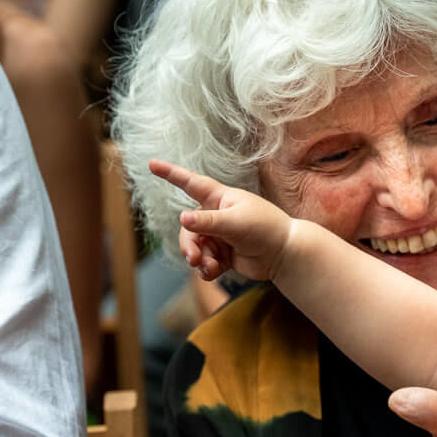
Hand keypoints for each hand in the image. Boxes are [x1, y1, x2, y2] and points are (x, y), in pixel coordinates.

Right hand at [149, 158, 293, 283]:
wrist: (285, 254)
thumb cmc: (265, 229)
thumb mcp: (235, 223)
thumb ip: (207, 222)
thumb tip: (182, 219)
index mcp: (221, 198)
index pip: (191, 183)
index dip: (171, 173)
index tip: (152, 164)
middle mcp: (217, 215)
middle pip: (188, 228)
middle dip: (189, 244)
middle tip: (194, 258)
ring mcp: (219, 235)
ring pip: (195, 247)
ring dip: (198, 259)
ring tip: (209, 267)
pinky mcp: (223, 254)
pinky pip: (204, 261)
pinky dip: (206, 269)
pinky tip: (214, 273)